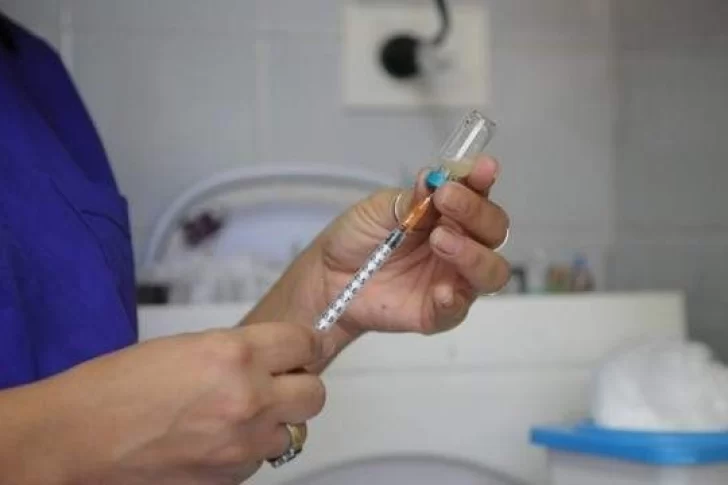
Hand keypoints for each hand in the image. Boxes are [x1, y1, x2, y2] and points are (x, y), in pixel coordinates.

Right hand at [43, 323, 327, 484]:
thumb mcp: (188, 346)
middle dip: (298, 386)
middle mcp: (248, 399)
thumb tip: (272, 360)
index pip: (304, 343)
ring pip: (291, 433)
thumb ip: (239, 351)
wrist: (77, 439)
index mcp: (235, 354)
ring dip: (273, 422)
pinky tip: (215, 439)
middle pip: (314, 395)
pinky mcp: (229, 479)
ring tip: (236, 415)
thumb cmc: (116, 387)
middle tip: (277, 383)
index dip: (302, 345)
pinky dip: (247, 449)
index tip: (299, 349)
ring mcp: (241, 445)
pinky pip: (258, 460)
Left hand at [314, 155, 509, 335]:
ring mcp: (453, 279)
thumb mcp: (379, 209)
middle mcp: (462, 244)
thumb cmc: (358, 237)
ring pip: (491, 271)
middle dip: (476, 212)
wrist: (328, 277)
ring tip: (440, 240)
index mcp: (450, 213)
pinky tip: (441, 291)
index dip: (483, 180)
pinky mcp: (438, 312)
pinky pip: (459, 308)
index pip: (480, 194)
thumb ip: (411, 199)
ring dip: (473, 253)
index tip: (482, 167)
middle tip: (446, 200)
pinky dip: (454, 298)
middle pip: (494, 230)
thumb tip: (433, 178)